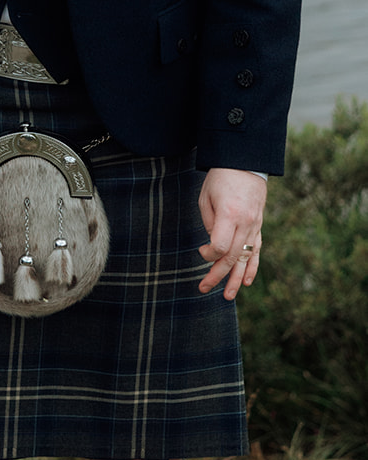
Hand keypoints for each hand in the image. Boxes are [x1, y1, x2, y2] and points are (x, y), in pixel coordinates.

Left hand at [197, 167, 266, 298]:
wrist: (246, 163)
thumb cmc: (220, 178)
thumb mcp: (206, 196)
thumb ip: (209, 222)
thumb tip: (212, 245)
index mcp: (230, 215)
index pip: (220, 246)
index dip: (208, 254)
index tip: (201, 251)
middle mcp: (245, 224)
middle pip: (232, 257)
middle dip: (218, 275)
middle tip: (204, 288)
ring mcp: (255, 227)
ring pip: (246, 259)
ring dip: (236, 279)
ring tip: (228, 296)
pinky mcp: (259, 226)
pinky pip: (256, 251)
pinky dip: (251, 267)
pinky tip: (246, 281)